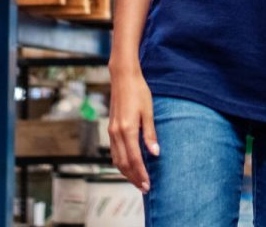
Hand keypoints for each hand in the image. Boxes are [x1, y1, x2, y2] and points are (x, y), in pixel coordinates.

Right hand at [108, 66, 158, 191]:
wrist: (122, 78)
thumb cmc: (138, 92)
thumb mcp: (148, 112)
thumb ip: (150, 134)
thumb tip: (155, 153)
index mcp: (127, 129)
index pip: (134, 159)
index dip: (141, 173)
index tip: (148, 185)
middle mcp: (116, 133)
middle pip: (123, 163)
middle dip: (133, 177)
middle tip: (144, 188)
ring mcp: (111, 131)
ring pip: (116, 159)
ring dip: (126, 172)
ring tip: (137, 180)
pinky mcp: (110, 129)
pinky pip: (114, 151)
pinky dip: (120, 162)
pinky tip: (128, 166)